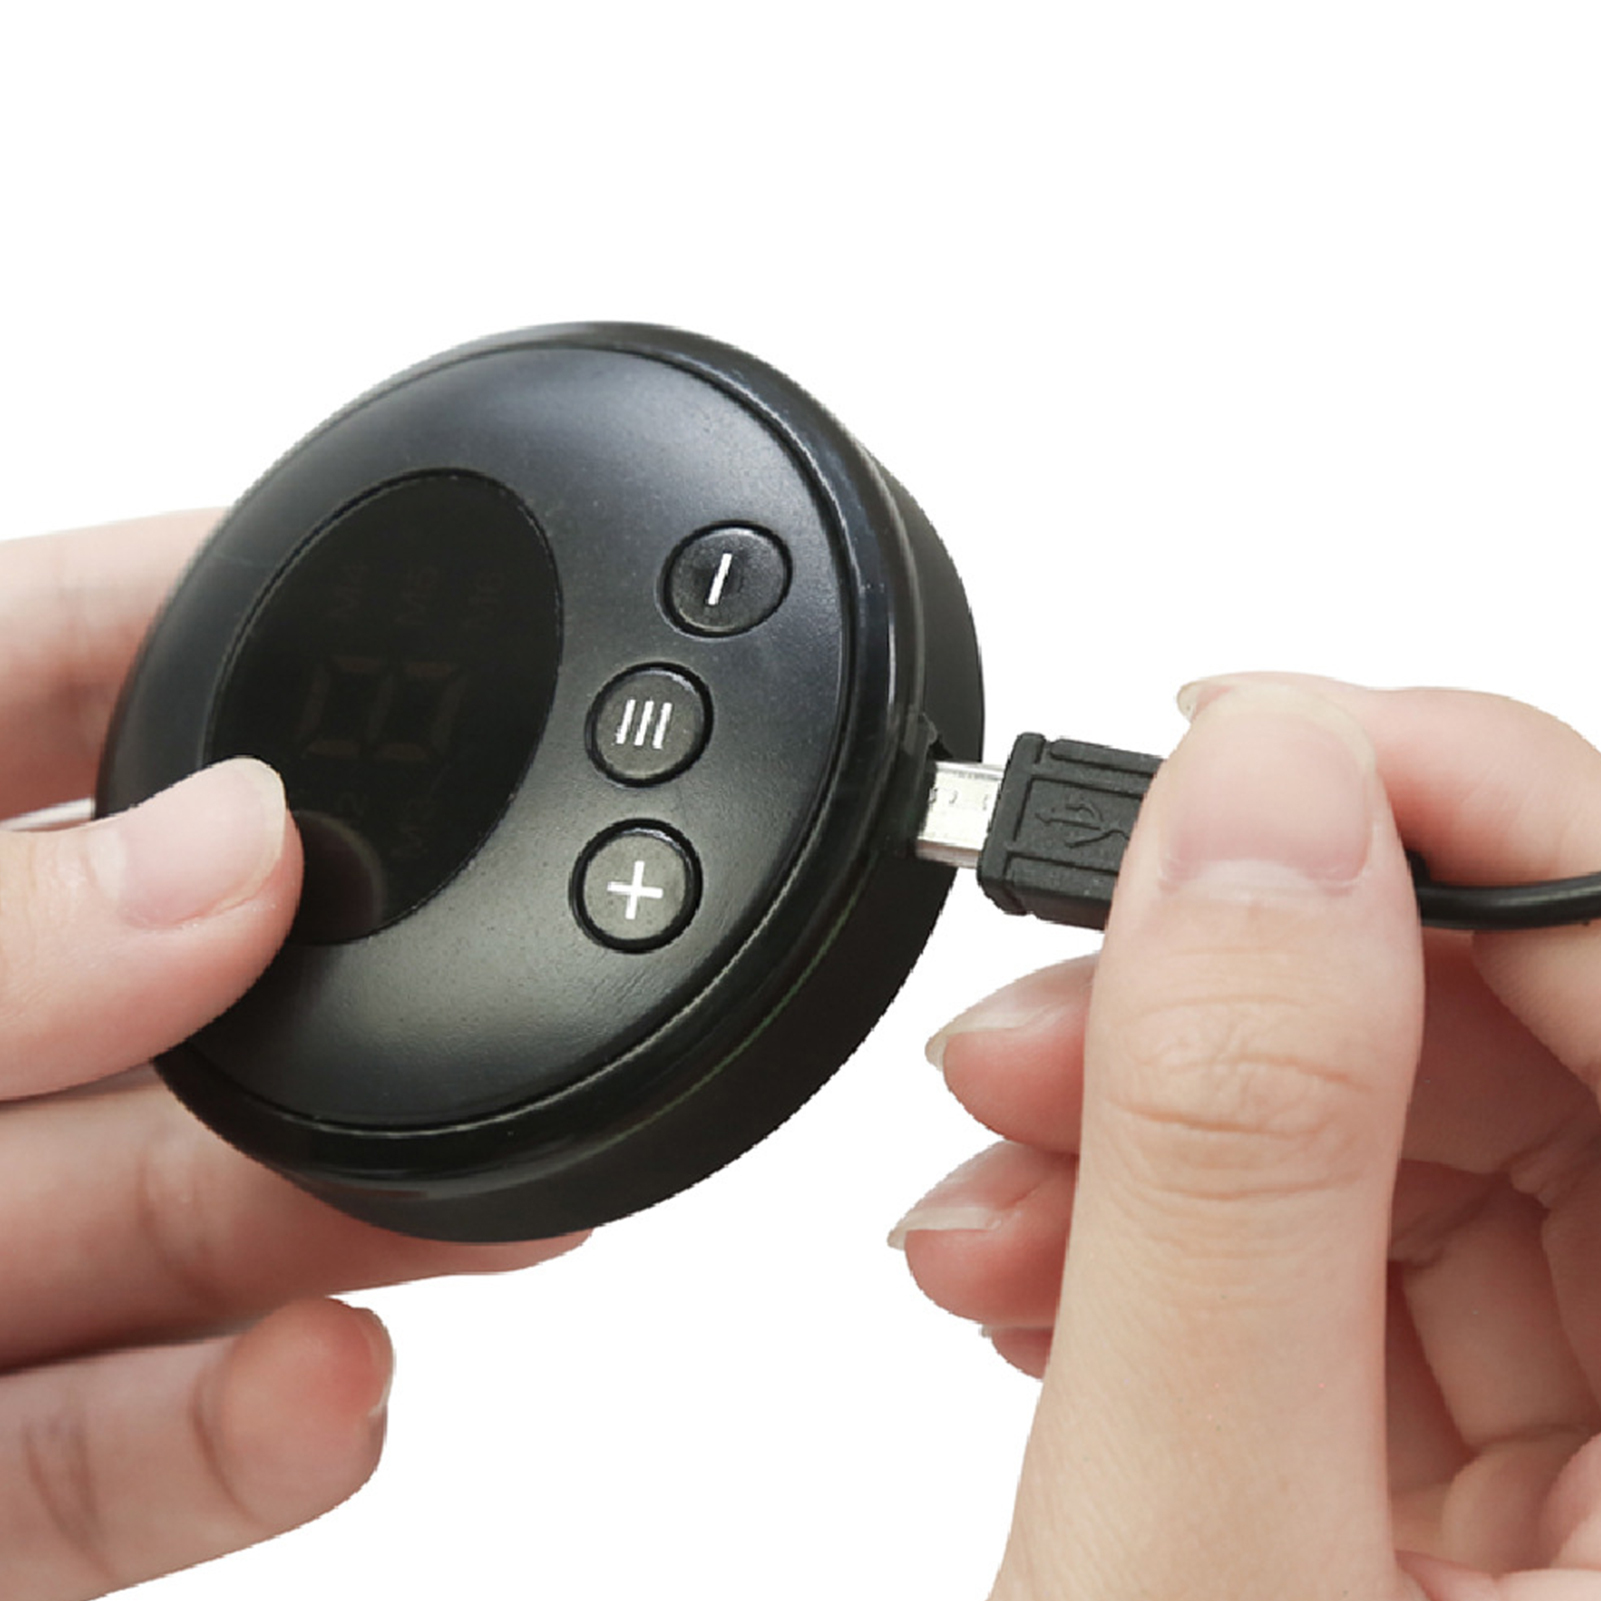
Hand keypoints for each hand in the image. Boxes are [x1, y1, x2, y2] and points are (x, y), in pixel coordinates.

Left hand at [0, 517, 585, 1599]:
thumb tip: (222, 848)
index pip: (41, 665)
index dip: (225, 604)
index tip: (423, 596)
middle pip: (174, 962)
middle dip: (362, 952)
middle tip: (533, 940)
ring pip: (179, 1212)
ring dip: (348, 1203)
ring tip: (523, 1197)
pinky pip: (110, 1455)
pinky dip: (233, 1435)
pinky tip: (336, 1386)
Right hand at [896, 676, 1600, 1597]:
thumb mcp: (1189, 1540)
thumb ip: (1230, 1157)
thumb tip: (1256, 806)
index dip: (1466, 804)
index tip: (1242, 741)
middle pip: (1530, 1054)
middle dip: (1248, 993)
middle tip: (1042, 1006)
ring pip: (1420, 1148)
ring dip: (1174, 1119)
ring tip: (994, 1186)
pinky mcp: (1479, 1484)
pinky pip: (1355, 1259)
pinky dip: (1180, 1230)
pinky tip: (1042, 1264)